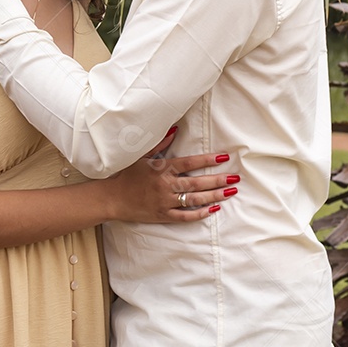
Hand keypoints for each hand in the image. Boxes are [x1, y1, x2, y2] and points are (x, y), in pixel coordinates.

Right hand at [105, 151, 237, 223]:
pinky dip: (200, 213)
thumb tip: (175, 130)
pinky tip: (213, 209)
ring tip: (230, 192)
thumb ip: (160, 144)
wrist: (113, 198)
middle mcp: (166, 185)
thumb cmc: (127, 174)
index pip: (190, 163)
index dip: (208, 160)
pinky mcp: (163, 215)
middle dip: (218, 180)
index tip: (223, 157)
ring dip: (214, 196)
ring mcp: (165, 202)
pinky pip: (185, 216)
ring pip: (194, 200)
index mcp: (162, 169)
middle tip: (235, 178)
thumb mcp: (141, 156)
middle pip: (197, 183)